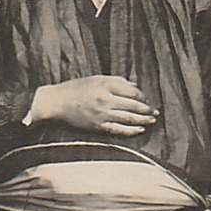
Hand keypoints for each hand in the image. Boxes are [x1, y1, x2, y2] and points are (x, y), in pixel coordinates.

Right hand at [29, 76, 158, 135]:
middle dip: (147, 109)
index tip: (146, 100)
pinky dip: (131, 131)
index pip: (132, 91)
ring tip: (152, 120)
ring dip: (143, 120)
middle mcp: (105, 99)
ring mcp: (102, 114)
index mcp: (105, 84)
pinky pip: (119, 130)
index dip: (142, 97)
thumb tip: (135, 87)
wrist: (55, 103)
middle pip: (133, 105)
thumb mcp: (95, 79)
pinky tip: (140, 130)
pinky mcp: (97, 126)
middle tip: (155, 112)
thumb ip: (116, 82)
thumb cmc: (75, 89)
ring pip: (129, 118)